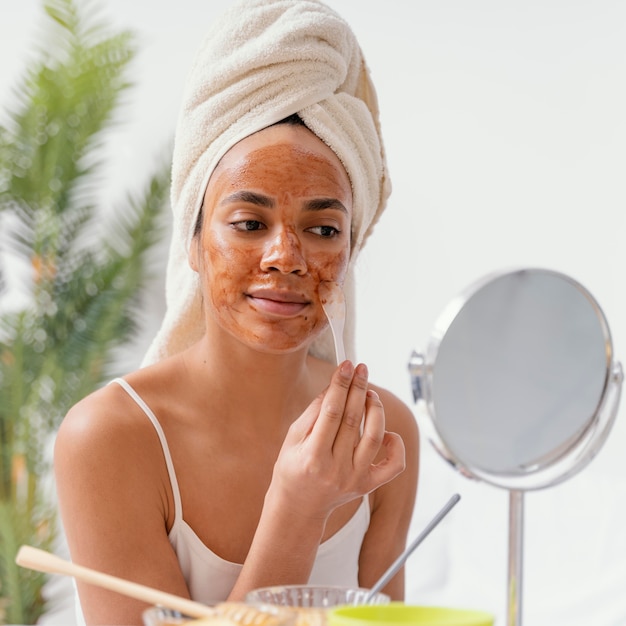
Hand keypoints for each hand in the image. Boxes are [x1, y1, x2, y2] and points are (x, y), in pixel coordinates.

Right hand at [270, 361, 405, 520]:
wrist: (299, 508)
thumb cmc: (292, 468)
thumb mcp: (293, 438)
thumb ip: (314, 412)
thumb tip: (336, 385)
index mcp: (312, 456)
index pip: (331, 412)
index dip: (340, 385)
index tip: (346, 365)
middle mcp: (335, 469)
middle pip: (353, 420)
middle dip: (358, 388)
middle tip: (361, 368)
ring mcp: (354, 479)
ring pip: (374, 438)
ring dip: (375, 409)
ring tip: (369, 393)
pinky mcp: (367, 486)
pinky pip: (393, 465)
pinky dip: (395, 444)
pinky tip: (386, 431)